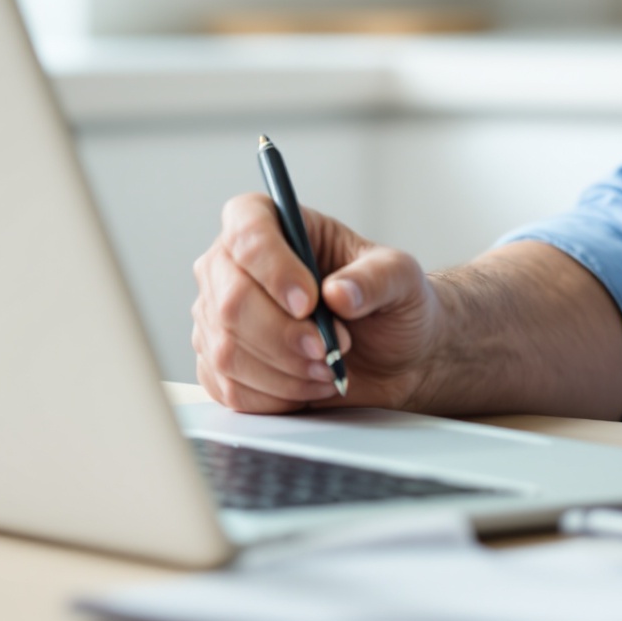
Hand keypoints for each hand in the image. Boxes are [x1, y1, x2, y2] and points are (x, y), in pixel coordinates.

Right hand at [190, 194, 443, 412]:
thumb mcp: (402, 280)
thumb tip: (339, 292)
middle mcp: (235, 266)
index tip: (310, 301)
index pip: (247, 231)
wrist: (392, 358)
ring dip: (285, 370)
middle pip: (230, 300)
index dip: (273, 267)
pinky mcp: (219, 365)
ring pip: (228, 350)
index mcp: (275, 224)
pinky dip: (276, 396)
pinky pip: (230, 389)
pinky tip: (308, 385)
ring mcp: (220, 317)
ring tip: (328, 368)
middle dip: (284, 336)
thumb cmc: (389, 306)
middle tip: (329, 348)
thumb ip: (377, 278)